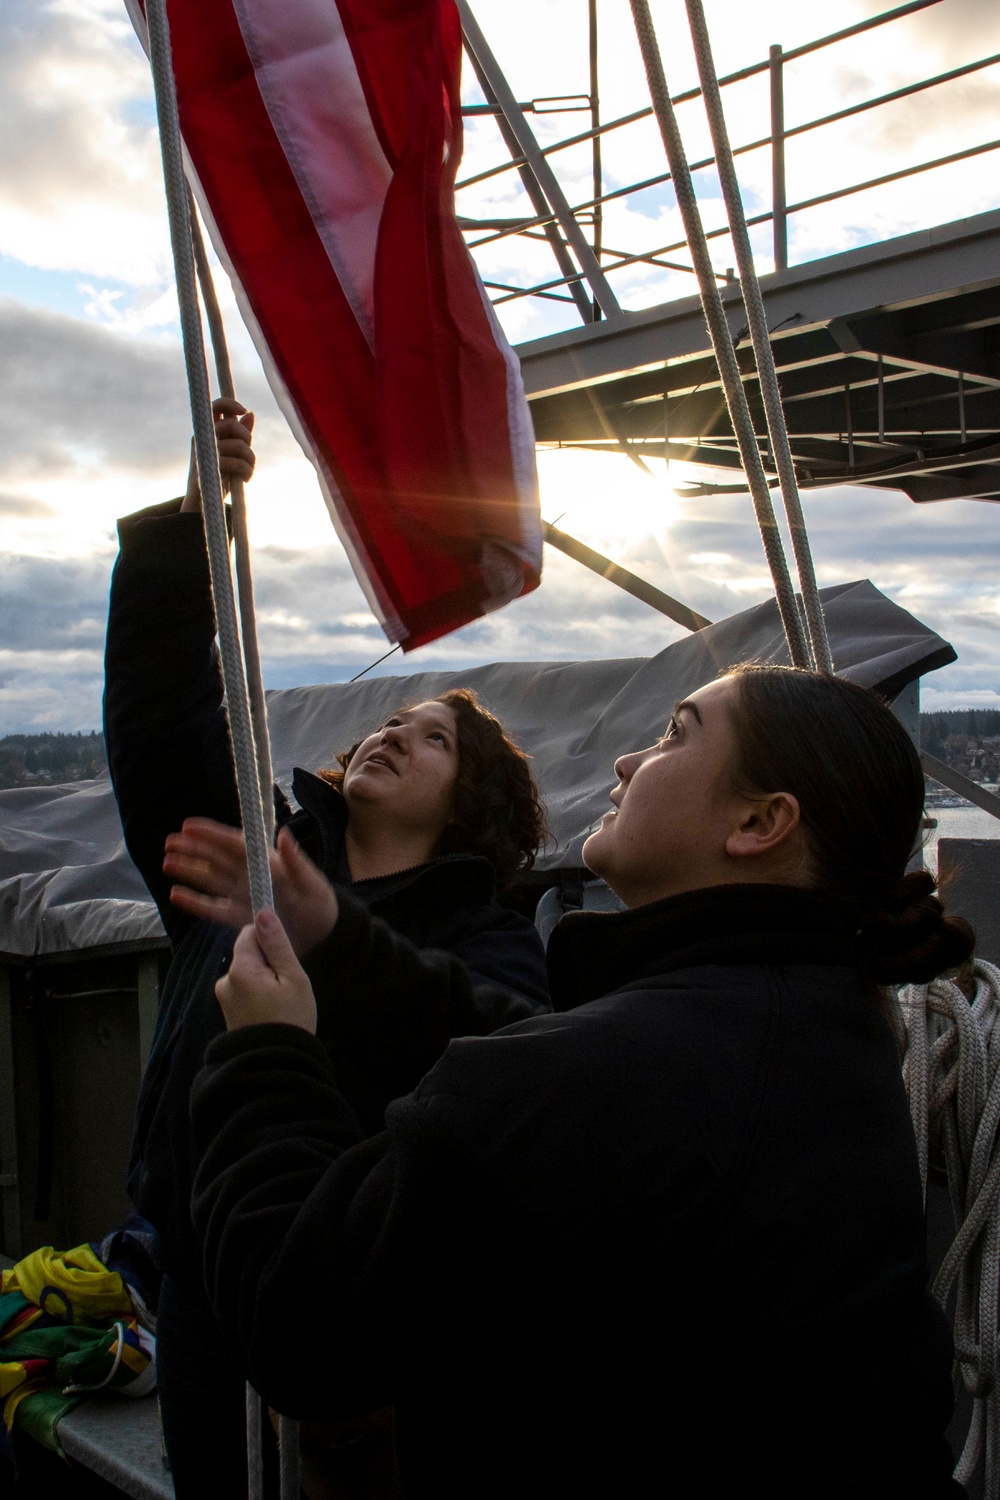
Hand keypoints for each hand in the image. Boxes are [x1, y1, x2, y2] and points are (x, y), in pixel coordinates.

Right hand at [164, 821, 338, 955]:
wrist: (322, 936)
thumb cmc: (320, 904)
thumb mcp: (311, 882)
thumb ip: (295, 861)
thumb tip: (282, 833)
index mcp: (265, 863)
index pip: (234, 844)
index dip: (211, 834)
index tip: (189, 826)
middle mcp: (249, 876)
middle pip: (216, 859)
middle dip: (193, 849)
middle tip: (169, 842)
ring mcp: (241, 896)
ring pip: (209, 879)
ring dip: (188, 870)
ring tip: (167, 862)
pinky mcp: (237, 917)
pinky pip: (211, 907)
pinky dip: (194, 902)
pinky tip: (175, 895)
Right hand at [181, 396, 254, 512]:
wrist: (204, 501)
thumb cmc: (220, 474)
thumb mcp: (232, 452)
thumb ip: (240, 434)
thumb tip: (250, 414)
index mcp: (208, 431)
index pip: (215, 406)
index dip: (230, 403)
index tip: (243, 410)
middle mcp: (203, 438)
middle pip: (232, 425)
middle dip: (247, 439)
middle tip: (249, 455)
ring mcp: (205, 454)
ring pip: (239, 445)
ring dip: (251, 459)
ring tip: (249, 469)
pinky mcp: (210, 470)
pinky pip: (237, 464)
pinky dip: (247, 471)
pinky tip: (247, 478)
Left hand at [216, 908, 316, 1032]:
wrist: (276, 1064)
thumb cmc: (291, 1019)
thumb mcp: (293, 977)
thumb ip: (277, 944)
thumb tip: (263, 912)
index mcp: (240, 968)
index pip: (249, 933)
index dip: (269, 941)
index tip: (285, 960)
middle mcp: (225, 980)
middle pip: (247, 953)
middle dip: (267, 962)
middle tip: (287, 986)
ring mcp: (224, 997)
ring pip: (247, 972)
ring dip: (263, 980)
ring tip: (281, 1003)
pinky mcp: (227, 1011)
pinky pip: (244, 990)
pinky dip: (257, 995)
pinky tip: (271, 1011)